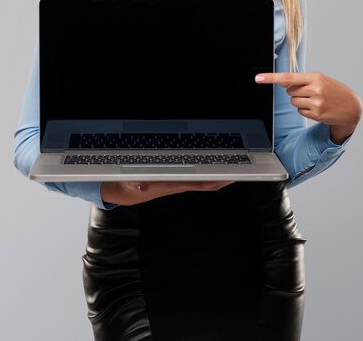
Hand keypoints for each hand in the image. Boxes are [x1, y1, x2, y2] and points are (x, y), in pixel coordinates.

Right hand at [101, 180, 234, 205]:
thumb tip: (142, 188)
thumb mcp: (128, 184)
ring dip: (215, 178)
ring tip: (230, 169)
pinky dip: (204, 175)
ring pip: (201, 182)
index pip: (198, 184)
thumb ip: (135, 186)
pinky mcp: (174, 181)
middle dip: (221, 180)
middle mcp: (178, 185)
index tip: (228, 177)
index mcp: (172, 185)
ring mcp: (177, 183)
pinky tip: (210, 170)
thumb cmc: (128, 186)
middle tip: (238, 172)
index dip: (214, 182)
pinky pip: (194, 179)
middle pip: (205, 184)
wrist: (124, 193)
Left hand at [255, 71, 362, 142]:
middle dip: (295, 91)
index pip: (288, 77)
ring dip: (300, 101)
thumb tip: (283, 83)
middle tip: (310, 92)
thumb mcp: (320, 80)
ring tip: (315, 100)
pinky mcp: (316, 114)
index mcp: (315, 77)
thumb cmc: (333, 90)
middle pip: (289, 90)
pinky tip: (317, 108)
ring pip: (293, 101)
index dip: (271, 78)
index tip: (258, 78)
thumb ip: (301, 80)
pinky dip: (305, 110)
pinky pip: (299, 111)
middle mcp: (315, 89)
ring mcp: (316, 103)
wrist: (351, 107)